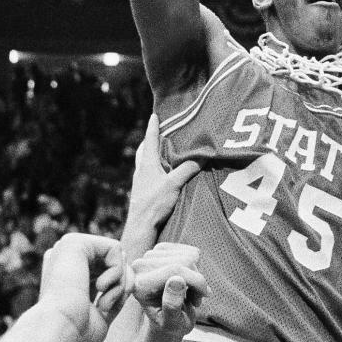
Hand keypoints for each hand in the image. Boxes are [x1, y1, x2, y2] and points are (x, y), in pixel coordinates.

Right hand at [38, 233, 132, 341]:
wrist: (59, 330)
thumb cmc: (76, 332)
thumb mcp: (102, 314)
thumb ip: (115, 293)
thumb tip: (129, 275)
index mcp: (68, 272)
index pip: (107, 273)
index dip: (116, 292)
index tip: (102, 311)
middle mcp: (67, 257)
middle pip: (115, 263)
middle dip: (121, 286)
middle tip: (105, 306)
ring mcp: (68, 247)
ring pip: (118, 256)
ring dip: (119, 282)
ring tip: (101, 300)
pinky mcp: (75, 241)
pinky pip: (115, 248)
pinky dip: (117, 272)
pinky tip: (100, 287)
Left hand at [127, 114, 200, 233]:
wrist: (140, 226)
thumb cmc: (154, 203)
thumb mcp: (174, 184)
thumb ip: (187, 169)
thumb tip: (202, 157)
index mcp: (147, 164)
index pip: (150, 140)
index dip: (153, 127)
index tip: (154, 115)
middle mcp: (141, 170)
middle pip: (144, 149)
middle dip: (150, 140)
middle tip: (159, 132)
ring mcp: (140, 181)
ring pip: (144, 161)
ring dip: (151, 154)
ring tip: (162, 151)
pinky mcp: (142, 191)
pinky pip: (147, 173)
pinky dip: (154, 167)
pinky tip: (161, 173)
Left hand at [130, 242, 209, 337]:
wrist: (168, 319)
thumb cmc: (171, 324)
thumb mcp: (173, 323)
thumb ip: (172, 305)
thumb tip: (176, 280)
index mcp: (140, 286)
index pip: (174, 270)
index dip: (196, 281)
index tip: (203, 297)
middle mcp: (140, 267)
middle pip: (183, 261)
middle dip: (195, 280)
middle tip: (194, 299)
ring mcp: (149, 256)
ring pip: (188, 255)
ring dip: (195, 275)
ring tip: (190, 292)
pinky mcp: (160, 249)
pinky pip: (189, 251)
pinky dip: (194, 266)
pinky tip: (189, 280)